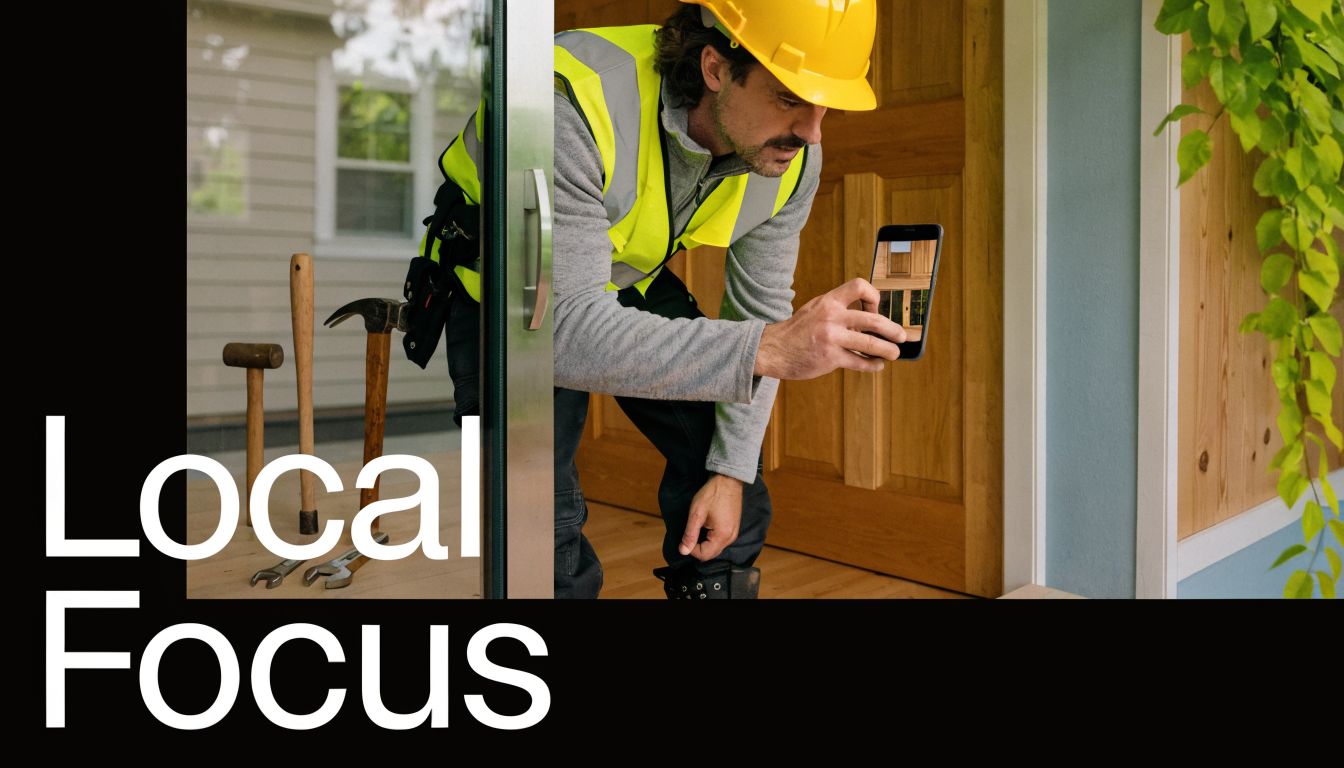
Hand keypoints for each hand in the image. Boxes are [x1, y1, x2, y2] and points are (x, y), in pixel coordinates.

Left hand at [679, 474, 743, 560]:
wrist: (728, 480)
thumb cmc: (712, 494)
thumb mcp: (697, 514)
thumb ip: (690, 534)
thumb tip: (683, 551)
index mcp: (722, 536)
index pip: (704, 555)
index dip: (691, 549)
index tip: (686, 537)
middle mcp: (731, 538)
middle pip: (711, 554)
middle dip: (698, 547)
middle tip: (691, 532)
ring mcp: (734, 533)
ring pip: (716, 548)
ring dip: (705, 542)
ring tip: (699, 527)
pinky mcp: (734, 528)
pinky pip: (721, 541)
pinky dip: (711, 538)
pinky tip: (707, 526)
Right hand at [753, 278, 906, 379]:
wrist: (772, 349)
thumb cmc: (797, 331)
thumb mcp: (815, 310)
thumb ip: (838, 311)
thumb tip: (869, 319)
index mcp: (828, 301)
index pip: (860, 287)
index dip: (874, 298)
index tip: (874, 310)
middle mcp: (831, 316)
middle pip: (873, 319)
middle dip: (892, 330)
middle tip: (901, 336)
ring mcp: (831, 338)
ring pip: (871, 343)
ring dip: (888, 350)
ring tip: (894, 353)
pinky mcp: (830, 358)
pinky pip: (859, 362)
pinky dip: (872, 364)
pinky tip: (876, 365)